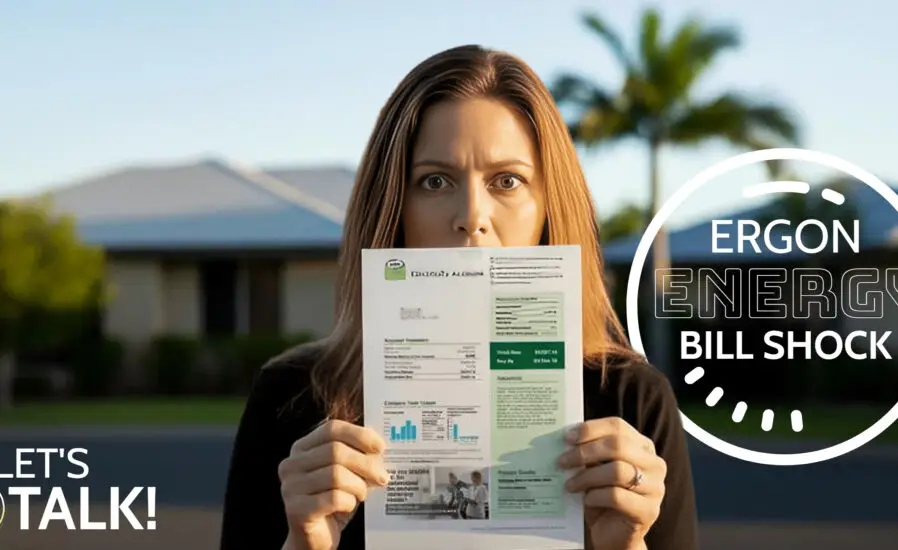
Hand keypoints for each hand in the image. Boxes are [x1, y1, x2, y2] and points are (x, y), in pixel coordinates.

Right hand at [278, 420, 389, 549]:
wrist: (313, 538)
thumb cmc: (331, 502)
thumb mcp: (344, 474)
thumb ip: (356, 457)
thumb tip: (379, 449)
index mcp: (302, 448)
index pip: (331, 429)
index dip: (359, 435)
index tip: (380, 447)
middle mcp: (291, 464)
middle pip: (336, 451)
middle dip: (365, 464)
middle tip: (382, 476)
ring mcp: (290, 487)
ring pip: (336, 475)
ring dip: (358, 486)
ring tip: (362, 494)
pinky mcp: (296, 509)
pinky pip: (333, 498)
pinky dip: (348, 502)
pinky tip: (349, 505)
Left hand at [558, 418, 665, 549]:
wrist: (614, 535)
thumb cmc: (603, 498)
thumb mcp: (596, 470)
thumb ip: (589, 453)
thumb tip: (567, 439)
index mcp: (643, 446)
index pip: (617, 426)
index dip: (591, 429)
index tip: (567, 437)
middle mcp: (654, 464)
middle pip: (618, 445)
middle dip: (585, 452)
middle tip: (563, 461)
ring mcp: (655, 488)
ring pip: (617, 471)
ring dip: (587, 476)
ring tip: (570, 484)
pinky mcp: (648, 511)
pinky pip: (617, 496)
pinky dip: (595, 496)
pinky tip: (585, 500)